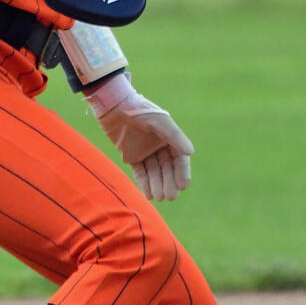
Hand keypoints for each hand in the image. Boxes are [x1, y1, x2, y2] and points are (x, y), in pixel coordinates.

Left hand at [85, 73, 194, 200]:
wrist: (115, 107)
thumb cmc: (140, 110)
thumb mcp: (160, 121)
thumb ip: (175, 137)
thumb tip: (190, 153)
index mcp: (170, 138)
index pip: (179, 159)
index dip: (182, 172)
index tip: (183, 186)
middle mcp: (159, 146)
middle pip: (167, 168)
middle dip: (169, 183)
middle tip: (170, 197)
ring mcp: (145, 152)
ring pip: (154, 172)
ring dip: (157, 185)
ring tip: (159, 198)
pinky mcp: (131, 156)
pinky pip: (140, 172)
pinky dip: (144, 182)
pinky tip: (148, 194)